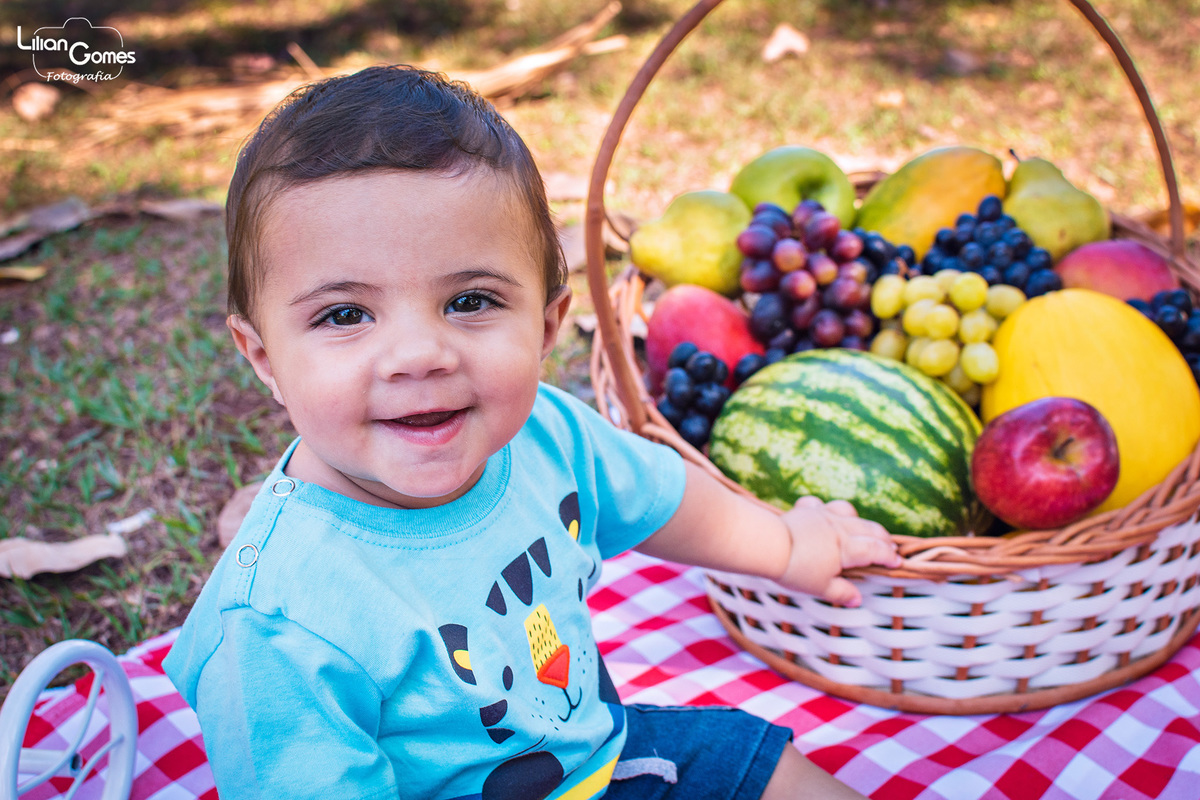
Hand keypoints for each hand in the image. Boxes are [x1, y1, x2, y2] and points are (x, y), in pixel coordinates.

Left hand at [774, 496, 900, 607]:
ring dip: (859, 520)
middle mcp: (839, 527)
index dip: (889, 556)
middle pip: (869, 528)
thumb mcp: (821, 587)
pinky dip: (825, 509)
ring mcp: (822, 515)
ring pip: (848, 511)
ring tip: (861, 529)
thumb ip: (841, 592)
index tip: (897, 562)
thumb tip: (857, 599)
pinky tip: (823, 514)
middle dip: (882, 537)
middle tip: (889, 546)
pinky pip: (819, 504)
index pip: (876, 550)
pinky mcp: (805, 510)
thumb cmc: (797, 569)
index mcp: (848, 548)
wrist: (770, 544)